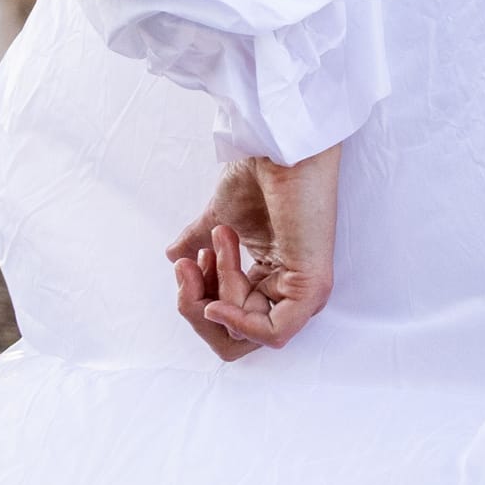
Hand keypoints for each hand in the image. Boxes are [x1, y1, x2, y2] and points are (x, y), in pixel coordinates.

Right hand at [167, 145, 339, 362]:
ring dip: (220, 292)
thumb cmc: (258, 176)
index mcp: (273, 278)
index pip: (231, 321)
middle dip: (202, 305)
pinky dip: (239, 324)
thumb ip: (197, 241)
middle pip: (236, 335)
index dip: (200, 302)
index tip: (188, 265)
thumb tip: (172, 256)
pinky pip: (274, 333)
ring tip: (222, 242)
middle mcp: (292, 290)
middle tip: (193, 263)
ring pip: (248, 331)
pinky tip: (217, 304)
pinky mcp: (312, 287)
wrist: (276, 149)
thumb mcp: (217, 220)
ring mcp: (305, 291)